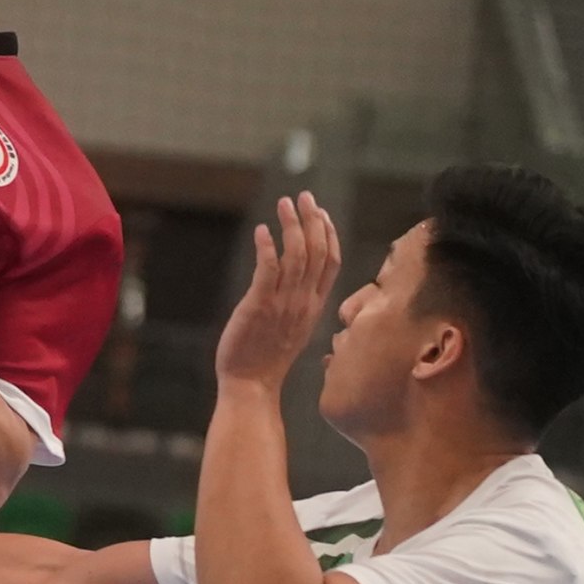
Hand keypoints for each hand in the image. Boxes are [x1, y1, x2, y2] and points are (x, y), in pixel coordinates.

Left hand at [214, 190, 340, 392]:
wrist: (252, 387)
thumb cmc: (267, 360)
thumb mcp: (294, 328)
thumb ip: (299, 303)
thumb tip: (296, 282)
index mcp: (314, 306)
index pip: (331, 262)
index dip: (329, 234)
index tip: (321, 213)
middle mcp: (303, 302)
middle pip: (318, 252)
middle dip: (313, 219)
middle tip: (304, 196)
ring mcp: (283, 303)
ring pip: (297, 255)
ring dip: (292, 225)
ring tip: (285, 203)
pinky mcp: (259, 305)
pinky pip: (269, 270)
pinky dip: (268, 247)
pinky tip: (262, 230)